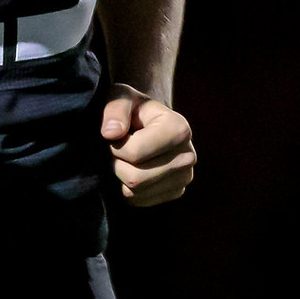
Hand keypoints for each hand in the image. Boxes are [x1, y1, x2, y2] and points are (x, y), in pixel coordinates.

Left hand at [101, 84, 195, 205]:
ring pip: (135, 192)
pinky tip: (132, 169)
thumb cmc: (133, 109)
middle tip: (117, 150)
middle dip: (116, 164)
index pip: (135, 154)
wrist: (148, 123)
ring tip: (125, 158)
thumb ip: (115, 109)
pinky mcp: (176, 191)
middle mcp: (188, 156)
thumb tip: (111, 133)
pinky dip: (127, 188)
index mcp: (180, 129)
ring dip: (120, 177)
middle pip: (136, 178)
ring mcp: (185, 177)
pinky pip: (139, 200)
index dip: (115, 146)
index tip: (117, 135)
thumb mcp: (121, 97)